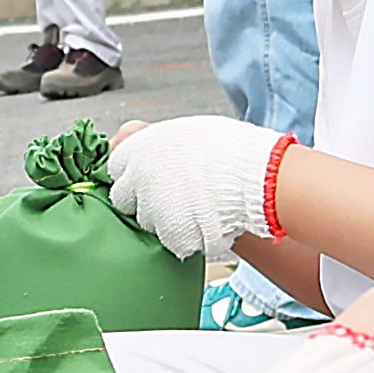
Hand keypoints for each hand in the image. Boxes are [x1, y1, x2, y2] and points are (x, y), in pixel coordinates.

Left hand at [110, 114, 290, 263]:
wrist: (258, 177)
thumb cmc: (231, 150)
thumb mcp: (185, 131)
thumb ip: (155, 142)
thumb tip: (133, 144)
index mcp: (140, 148)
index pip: (114, 167)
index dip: (132, 174)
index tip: (145, 179)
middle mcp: (139, 178)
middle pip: (124, 199)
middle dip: (142, 200)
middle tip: (171, 197)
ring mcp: (152, 208)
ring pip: (148, 223)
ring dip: (165, 220)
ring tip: (195, 209)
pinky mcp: (170, 234)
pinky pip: (170, 241)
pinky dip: (184, 237)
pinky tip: (204, 223)